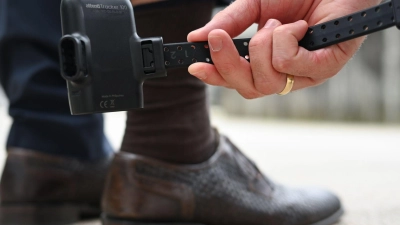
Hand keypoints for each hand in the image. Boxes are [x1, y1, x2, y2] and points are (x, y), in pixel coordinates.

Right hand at [187, 0, 379, 98]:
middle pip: (248, 89)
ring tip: (277, 23)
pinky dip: (285, 40)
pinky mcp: (324, 68)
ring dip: (263, 46)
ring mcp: (305, 76)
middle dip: (230, 64)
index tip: (196, 66)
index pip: (238, 81)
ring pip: (266, 80)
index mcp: (268, 64)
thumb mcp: (254, 6)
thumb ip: (228, 23)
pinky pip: (287, 66)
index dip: (216, 77)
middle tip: (220, 38)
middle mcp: (285, 75)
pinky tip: (298, 27)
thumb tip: (198, 38)